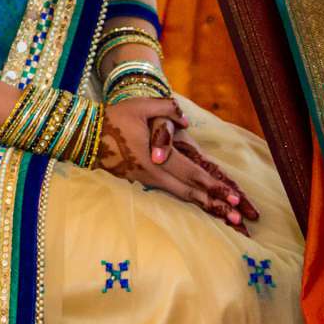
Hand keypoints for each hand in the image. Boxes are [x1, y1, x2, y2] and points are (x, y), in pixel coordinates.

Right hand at [95, 97, 253, 231]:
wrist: (85, 136)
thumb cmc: (113, 118)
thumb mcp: (140, 106)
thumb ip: (167, 109)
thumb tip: (187, 123)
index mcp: (155, 158)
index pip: (191, 174)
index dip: (213, 186)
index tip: (233, 197)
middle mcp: (153, 174)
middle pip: (190, 192)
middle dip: (215, 203)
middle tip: (238, 216)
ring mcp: (146, 179)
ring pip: (180, 194)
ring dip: (203, 204)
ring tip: (224, 216)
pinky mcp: (141, 181)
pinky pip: (170, 191)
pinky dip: (188, 198)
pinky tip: (199, 202)